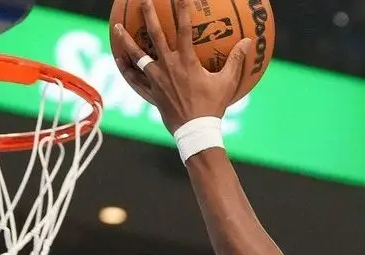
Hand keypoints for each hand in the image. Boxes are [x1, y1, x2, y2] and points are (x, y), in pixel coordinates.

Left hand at [112, 0, 253, 132]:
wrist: (195, 132)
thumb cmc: (212, 107)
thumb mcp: (227, 82)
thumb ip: (236, 60)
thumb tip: (249, 41)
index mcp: (186, 61)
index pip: (184, 28)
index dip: (182, 9)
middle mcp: (168, 66)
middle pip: (155, 35)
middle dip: (148, 15)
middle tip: (143, 1)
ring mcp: (156, 80)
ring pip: (136, 56)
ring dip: (126, 40)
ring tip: (116, 27)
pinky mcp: (150, 93)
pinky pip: (134, 79)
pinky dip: (125, 68)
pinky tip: (117, 58)